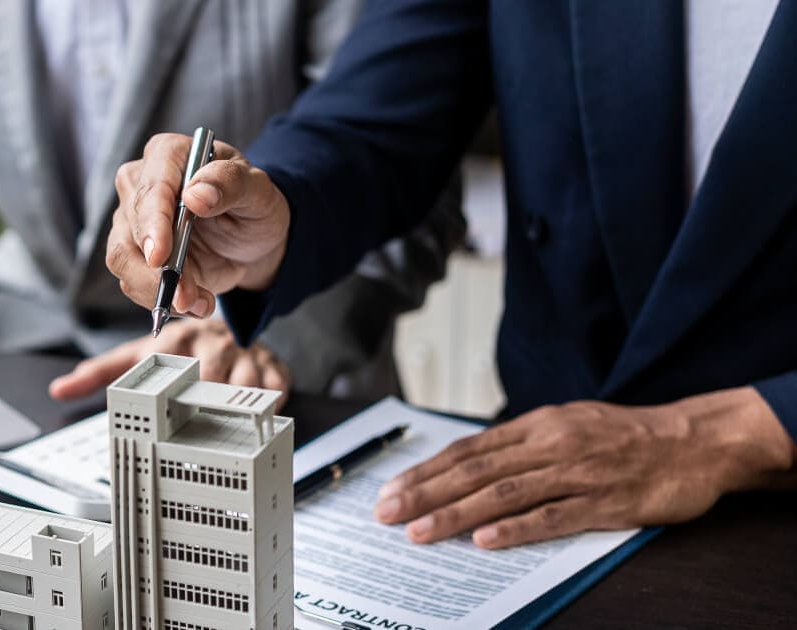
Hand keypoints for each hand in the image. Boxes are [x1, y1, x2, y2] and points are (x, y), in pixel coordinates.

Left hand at [47, 318, 290, 400]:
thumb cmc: (179, 347)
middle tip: (199, 421)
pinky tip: (257, 413)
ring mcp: (243, 353)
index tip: (170, 405)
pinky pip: (277, 387)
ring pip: (246, 384)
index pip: (173, 363)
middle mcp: (210, 343)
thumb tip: (60, 389)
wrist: (227, 328)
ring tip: (228, 422)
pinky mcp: (272, 364)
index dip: (173, 384)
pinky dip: (269, 404)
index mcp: (176, 340)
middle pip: (212, 377)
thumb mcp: (138, 355)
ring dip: (238, 405)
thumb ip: (100, 373)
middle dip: (207, 401)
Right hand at [106, 133, 290, 318]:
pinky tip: (194, 302)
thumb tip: (195, 195)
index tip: (160, 257)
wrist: (250, 239)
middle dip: (157, 271)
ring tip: (198, 304)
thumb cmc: (253, 205)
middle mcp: (140, 183)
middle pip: (130, 228)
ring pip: (122, 259)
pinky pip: (132, 281)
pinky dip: (161, 299)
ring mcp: (132, 220)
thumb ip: (231, 184)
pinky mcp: (133, 253)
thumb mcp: (258, 191)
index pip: (151, 188)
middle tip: (190, 297)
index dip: (153, 223)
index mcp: (168, 154)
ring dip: (157, 290)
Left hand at [374, 387, 794, 548]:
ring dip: (456, 515)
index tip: (392, 490)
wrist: (695, 440)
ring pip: (504, 494)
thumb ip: (522, 443)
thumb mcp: (567, 423)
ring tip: (421, 533)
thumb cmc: (626, 435)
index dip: (427, 471)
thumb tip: (471, 462)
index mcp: (537, 425)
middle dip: (425, 494)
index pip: (468, 450)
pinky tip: (485, 541)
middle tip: (388, 514)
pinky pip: (554, 517)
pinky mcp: (605, 502)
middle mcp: (550, 445)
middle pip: (475, 471)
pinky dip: (516, 529)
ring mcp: (577, 473)